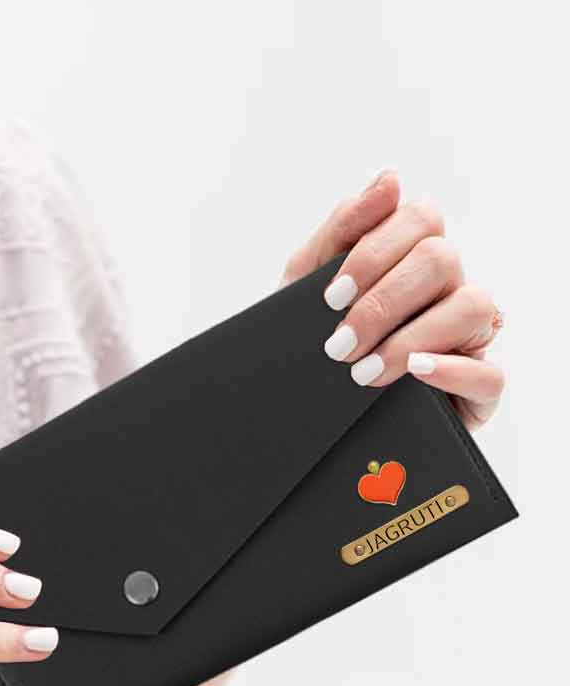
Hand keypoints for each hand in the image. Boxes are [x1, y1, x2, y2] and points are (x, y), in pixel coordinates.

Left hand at [281, 168, 504, 431]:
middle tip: (337, 345)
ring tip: (361, 372)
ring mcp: (466, 337)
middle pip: (440, 260)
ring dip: (410, 339)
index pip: (420, 218)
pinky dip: (452, 372)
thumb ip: (343, 228)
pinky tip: (414, 373)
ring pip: (473, 307)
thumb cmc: (307, 337)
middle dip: (381, 304)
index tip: (330, 297)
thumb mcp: (304, 283)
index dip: (374, 253)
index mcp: (411, 255)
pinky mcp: (474, 390)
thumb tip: (391, 179)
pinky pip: (489, 375)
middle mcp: (446, 288)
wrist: (294, 409)